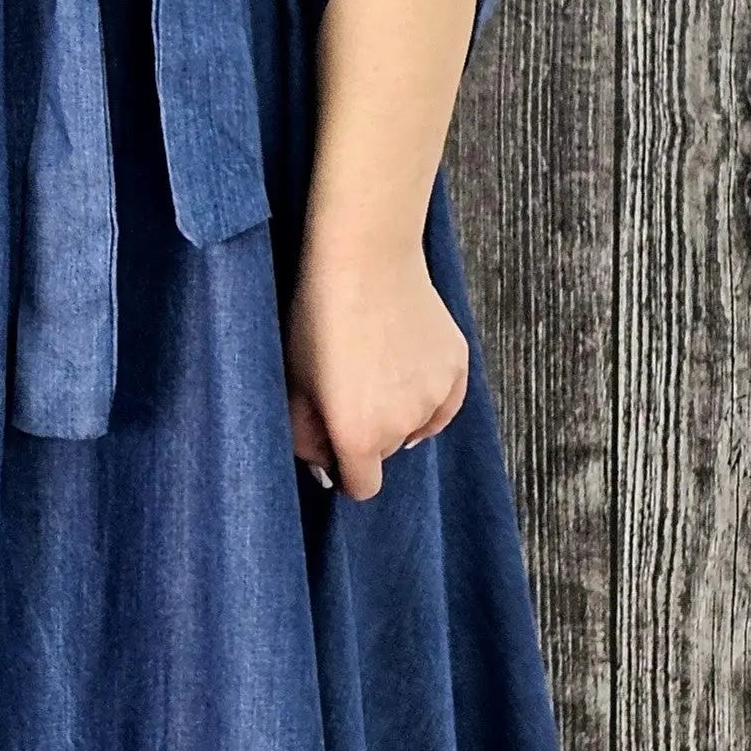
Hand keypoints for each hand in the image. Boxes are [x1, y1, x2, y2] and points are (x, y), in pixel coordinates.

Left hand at [285, 231, 468, 500]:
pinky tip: (405, 366)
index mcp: (361, 437)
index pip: (363, 487)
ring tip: (375, 367)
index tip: (335, 446)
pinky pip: (443, 402)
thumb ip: (305, 436)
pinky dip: (426, 395)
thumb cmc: (318, 320)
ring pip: (415, 425)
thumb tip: (322, 466)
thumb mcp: (292, 382)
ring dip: (397, 411)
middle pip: (386, 453)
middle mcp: (404, 428)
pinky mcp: (458, 369)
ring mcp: (436, 397)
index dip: (346, 471)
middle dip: (368, 434)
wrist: (366, 262)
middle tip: (347, 390)